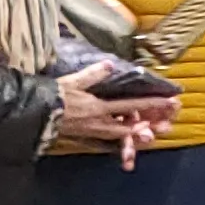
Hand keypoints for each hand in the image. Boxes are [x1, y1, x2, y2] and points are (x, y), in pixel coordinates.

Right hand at [55, 60, 176, 164]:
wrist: (34, 116)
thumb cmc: (53, 98)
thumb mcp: (72, 82)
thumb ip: (93, 74)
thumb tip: (110, 64)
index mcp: (99, 108)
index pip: (132, 105)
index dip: (152, 103)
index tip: (171, 101)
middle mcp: (99, 123)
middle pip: (129, 128)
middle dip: (147, 127)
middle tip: (163, 126)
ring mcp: (92, 132)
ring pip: (119, 135)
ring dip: (133, 135)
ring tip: (146, 133)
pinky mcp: (84, 136)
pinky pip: (106, 139)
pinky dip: (116, 138)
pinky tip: (119, 135)